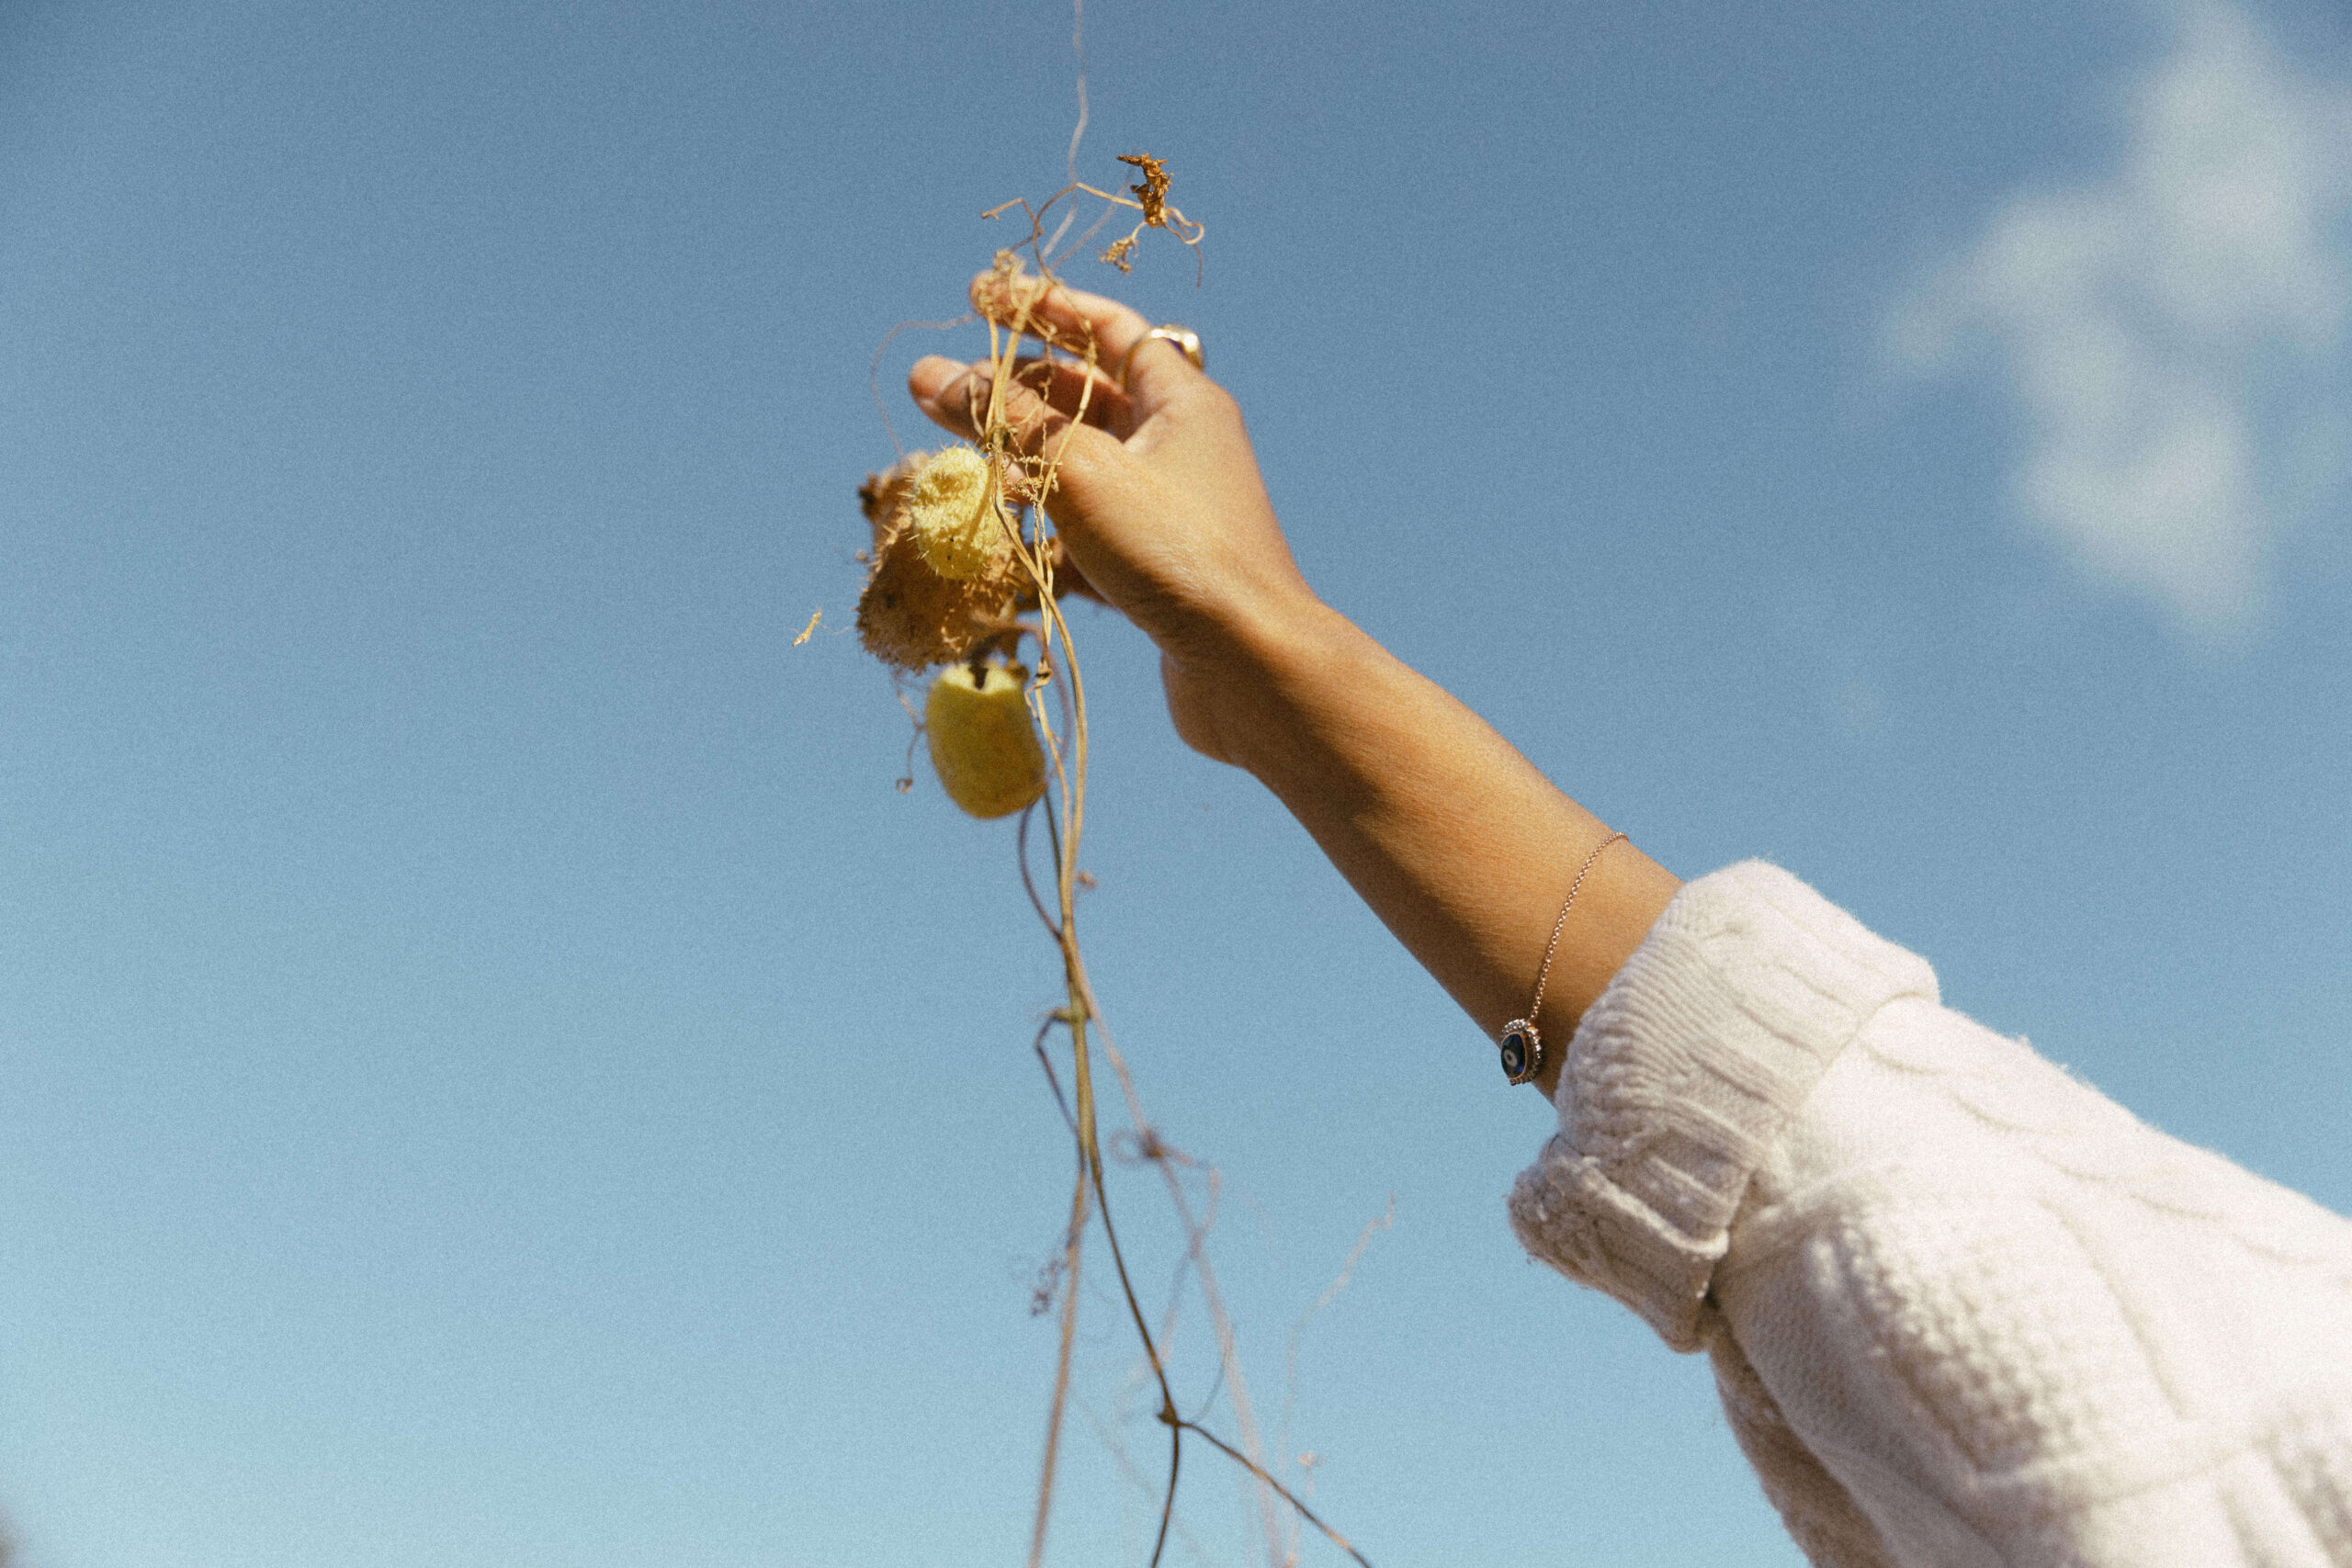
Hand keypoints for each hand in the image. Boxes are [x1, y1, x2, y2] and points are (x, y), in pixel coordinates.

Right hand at [908, 273, 1325, 765]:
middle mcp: (1183, 448)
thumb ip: (1004, 420)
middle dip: (1016, 393)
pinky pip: (1090, 538)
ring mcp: (1171, 513)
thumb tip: (930, 373)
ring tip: (961, 467)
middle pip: (1089, 399)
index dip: (1044, 308)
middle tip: (944, 392)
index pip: (1109, 328)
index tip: (980, 300)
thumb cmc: (1175, 552)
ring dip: (1025, 467)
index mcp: (1183, 401)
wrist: (1249, 670)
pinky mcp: (1158, 574)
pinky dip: (1047, 537)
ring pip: (1084, 471)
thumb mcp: (1079, 470)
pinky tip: (1002, 549)